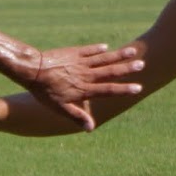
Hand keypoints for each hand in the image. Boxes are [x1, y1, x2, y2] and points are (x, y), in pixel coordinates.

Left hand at [24, 44, 143, 131]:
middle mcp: (86, 75)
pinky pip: (89, 50)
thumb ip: (76, 116)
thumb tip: (90, 128)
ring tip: (133, 51)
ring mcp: (81, 62)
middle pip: (111, 71)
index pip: (109, 90)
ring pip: (104, 58)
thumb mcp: (59, 108)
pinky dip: (98, 49)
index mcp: (85, 89)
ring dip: (119, 55)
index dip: (124, 89)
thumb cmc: (44, 92)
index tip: (138, 88)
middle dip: (127, 68)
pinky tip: (106, 47)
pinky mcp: (73, 52)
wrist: (33, 70)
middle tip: (142, 64)